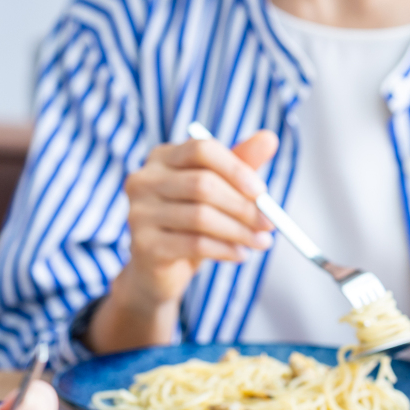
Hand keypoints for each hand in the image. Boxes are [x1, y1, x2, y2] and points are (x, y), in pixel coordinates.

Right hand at [87, 131, 278, 352]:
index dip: (235, 169)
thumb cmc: (190, 226)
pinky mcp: (144, 244)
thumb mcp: (217, 192)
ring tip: (260, 242)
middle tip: (269, 223)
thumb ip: (239, 164)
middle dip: (243, 206)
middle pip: (202, 184)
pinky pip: (194, 244)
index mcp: (162, 158)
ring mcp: (139, 213)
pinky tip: (240, 255)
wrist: (158, 271)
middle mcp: (143, 180)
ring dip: (239, 231)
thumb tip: (270, 138)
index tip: (262, 192)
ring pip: (201, 217)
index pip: (201, 150)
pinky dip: (225, 250)